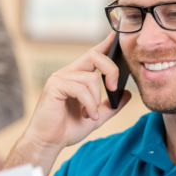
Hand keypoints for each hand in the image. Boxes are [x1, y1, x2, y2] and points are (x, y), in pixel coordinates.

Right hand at [23, 32, 130, 153]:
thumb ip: (111, 105)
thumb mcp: (97, 116)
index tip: (118, 32)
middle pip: (94, 55)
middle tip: (113, 88)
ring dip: (96, 99)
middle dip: (110, 69)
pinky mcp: (54, 86)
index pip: (94, 53)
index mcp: (76, 76)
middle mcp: (67, 72)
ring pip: (90, 78)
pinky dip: (89, 104)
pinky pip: (80, 89)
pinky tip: (88, 115)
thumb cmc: (67, 129)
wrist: (48, 142)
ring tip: (92, 115)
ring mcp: (59, 78)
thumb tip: (127, 94)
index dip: (106, 42)